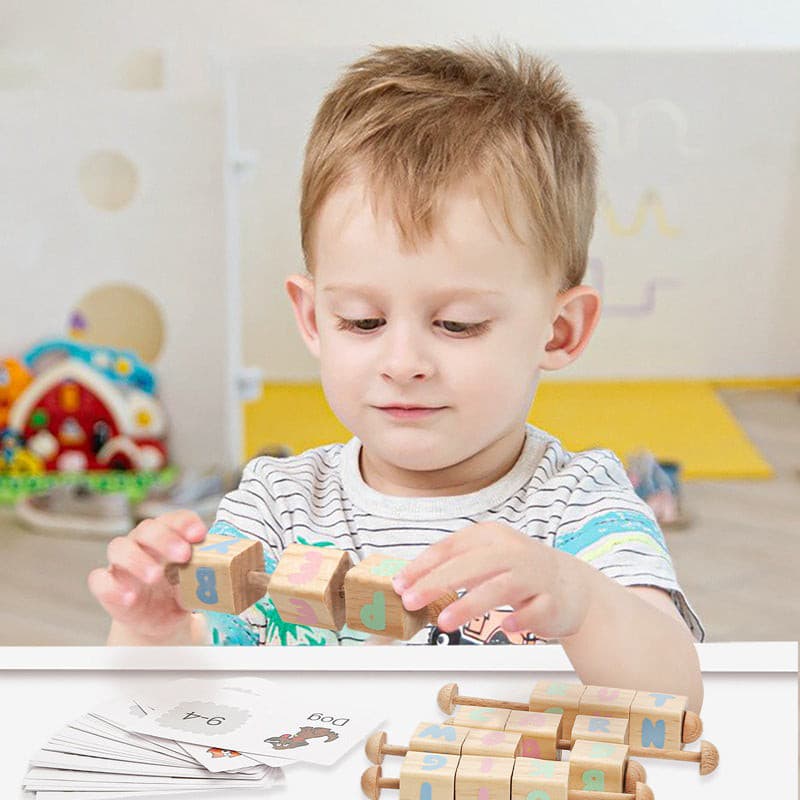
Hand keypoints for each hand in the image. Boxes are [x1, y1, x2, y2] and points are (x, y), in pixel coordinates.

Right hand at [87, 510, 207, 641]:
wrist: (161, 620)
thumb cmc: (180, 591)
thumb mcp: (197, 583)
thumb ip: (204, 575)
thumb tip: (217, 574)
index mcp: (167, 535)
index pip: (173, 519)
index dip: (186, 523)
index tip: (200, 534)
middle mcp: (142, 543)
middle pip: (146, 529)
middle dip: (165, 539)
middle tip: (184, 554)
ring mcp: (122, 564)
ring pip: (119, 547)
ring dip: (138, 559)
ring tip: (156, 575)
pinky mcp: (108, 586)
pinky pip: (100, 580)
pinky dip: (112, 587)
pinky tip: (131, 597)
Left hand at [392, 522, 591, 639]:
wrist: (570, 584)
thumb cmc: (517, 572)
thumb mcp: (485, 559)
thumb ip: (454, 568)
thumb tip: (411, 584)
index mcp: (490, 536)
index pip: (451, 547)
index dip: (423, 565)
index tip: (400, 584)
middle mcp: (512, 551)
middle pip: (470, 565)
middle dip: (436, 583)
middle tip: (411, 601)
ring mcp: (534, 575)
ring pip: (498, 587)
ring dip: (468, 605)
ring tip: (443, 622)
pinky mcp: (552, 600)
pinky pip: (534, 610)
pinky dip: (519, 620)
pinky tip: (505, 628)